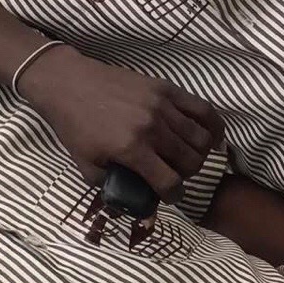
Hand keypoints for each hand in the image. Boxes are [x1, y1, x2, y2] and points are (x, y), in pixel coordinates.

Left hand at [16, 44, 222, 197]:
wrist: (70, 84)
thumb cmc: (74, 126)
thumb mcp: (85, 164)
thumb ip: (110, 185)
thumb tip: (131, 198)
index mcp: (131, 149)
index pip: (169, 181)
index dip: (173, 195)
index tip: (171, 196)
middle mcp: (152, 128)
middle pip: (190, 160)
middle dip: (188, 174)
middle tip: (178, 174)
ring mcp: (162, 106)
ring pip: (201, 137)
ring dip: (201, 154)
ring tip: (191, 157)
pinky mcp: (167, 88)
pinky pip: (203, 109)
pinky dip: (213, 126)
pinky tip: (212, 136)